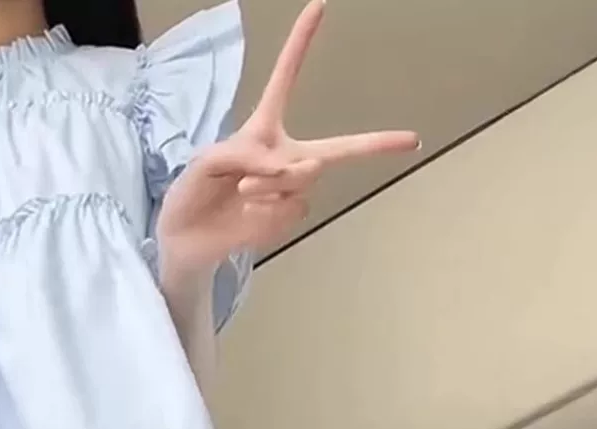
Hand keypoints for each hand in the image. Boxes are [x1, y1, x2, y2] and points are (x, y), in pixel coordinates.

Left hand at [156, 0, 418, 281]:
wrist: (185, 238)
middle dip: (377, 144)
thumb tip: (282, 171)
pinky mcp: (285, 218)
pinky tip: (246, 218)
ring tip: (241, 192)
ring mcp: (289, 190)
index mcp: (264, 129)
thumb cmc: (193, 192)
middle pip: (340, 148)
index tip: (318, 5)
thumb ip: (243, 155)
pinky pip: (289, 209)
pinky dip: (265, 214)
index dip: (301, 43)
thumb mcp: (208, 162)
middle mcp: (285, 157)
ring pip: (301, 178)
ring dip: (267, 185)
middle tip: (411, 140)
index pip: (286, 80)